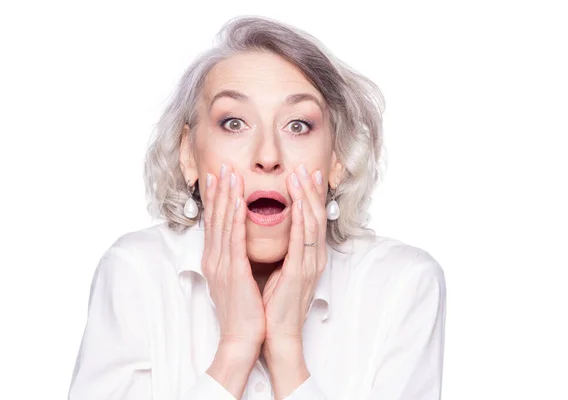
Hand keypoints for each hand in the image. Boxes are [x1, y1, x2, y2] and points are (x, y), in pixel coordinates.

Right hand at [202, 164, 265, 348]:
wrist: (241, 338)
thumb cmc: (244, 310)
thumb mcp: (236, 279)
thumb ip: (236, 258)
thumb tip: (241, 242)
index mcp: (215, 260)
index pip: (215, 223)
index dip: (216, 199)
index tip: (219, 178)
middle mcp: (214, 259)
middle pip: (215, 218)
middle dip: (219, 190)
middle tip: (222, 167)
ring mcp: (221, 265)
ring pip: (223, 224)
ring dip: (227, 197)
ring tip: (230, 175)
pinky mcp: (233, 272)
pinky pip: (235, 241)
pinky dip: (236, 220)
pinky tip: (239, 203)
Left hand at [262, 164, 327, 343]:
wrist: (274, 333)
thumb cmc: (272, 303)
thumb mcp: (277, 269)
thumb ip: (279, 249)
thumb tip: (268, 228)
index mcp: (307, 256)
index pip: (311, 218)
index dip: (309, 194)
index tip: (304, 173)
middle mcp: (313, 257)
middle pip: (316, 215)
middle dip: (310, 189)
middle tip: (304, 166)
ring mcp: (309, 265)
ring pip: (313, 223)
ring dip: (306, 197)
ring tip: (300, 175)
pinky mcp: (300, 273)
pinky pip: (304, 242)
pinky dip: (302, 221)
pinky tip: (299, 204)